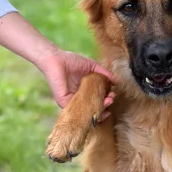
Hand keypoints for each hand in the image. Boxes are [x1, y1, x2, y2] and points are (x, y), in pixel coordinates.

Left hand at [0, 12, 115, 117]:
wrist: (56, 59)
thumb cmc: (71, 61)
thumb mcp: (92, 67)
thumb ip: (104, 74)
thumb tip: (116, 82)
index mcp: (84, 92)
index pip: (96, 101)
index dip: (106, 100)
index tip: (112, 96)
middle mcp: (78, 99)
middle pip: (93, 109)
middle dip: (105, 106)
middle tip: (111, 99)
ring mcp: (71, 102)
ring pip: (87, 112)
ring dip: (99, 110)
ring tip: (108, 102)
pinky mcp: (64, 103)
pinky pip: (77, 111)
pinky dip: (88, 111)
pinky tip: (96, 107)